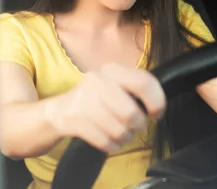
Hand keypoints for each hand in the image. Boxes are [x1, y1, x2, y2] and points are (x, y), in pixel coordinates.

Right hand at [45, 63, 165, 152]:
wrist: (58, 111)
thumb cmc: (96, 99)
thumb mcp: (115, 86)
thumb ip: (136, 89)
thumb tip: (158, 107)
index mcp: (113, 70)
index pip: (145, 82)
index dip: (157, 102)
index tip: (156, 113)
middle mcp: (98, 81)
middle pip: (131, 113)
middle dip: (139, 126)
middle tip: (136, 127)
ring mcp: (84, 100)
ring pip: (119, 130)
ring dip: (125, 138)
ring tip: (121, 134)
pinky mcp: (74, 120)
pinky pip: (105, 141)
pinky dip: (112, 146)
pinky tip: (110, 141)